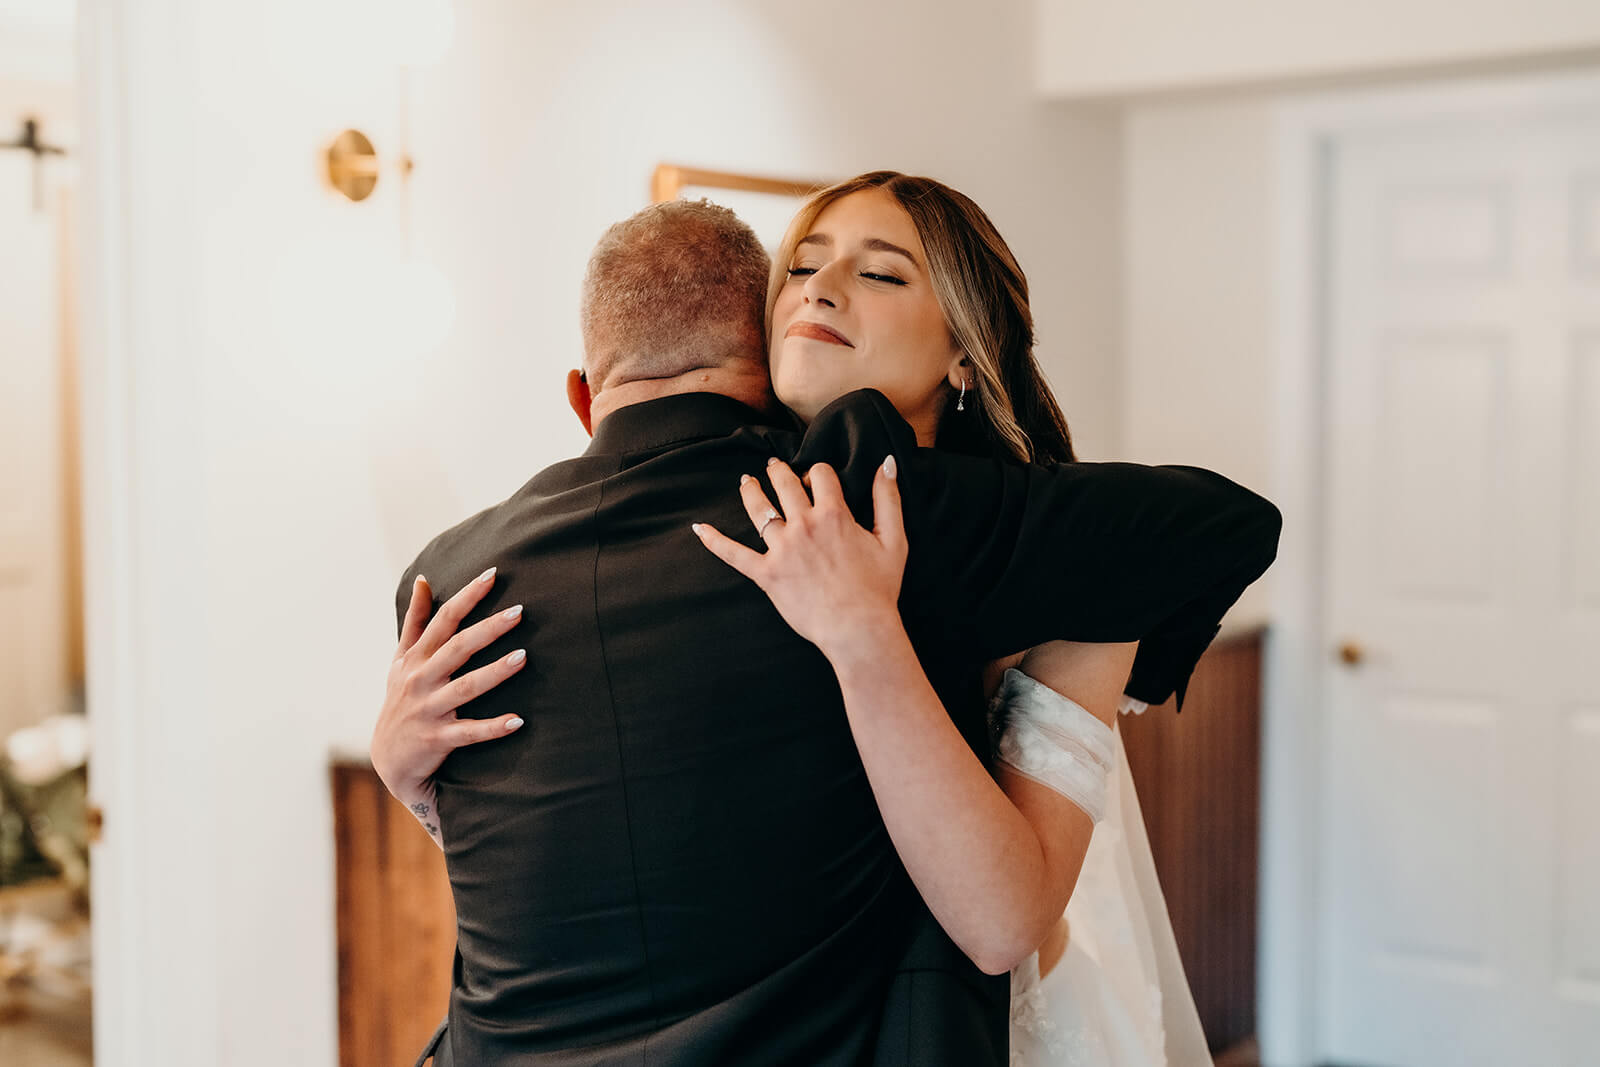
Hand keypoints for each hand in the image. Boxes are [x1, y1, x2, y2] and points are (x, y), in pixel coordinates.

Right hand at [370, 568, 527, 831]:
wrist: (388, 758)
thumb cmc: (401, 699)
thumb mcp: (401, 660)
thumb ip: (414, 621)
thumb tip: (422, 579)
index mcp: (416, 658)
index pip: (444, 619)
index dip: (467, 596)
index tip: (493, 574)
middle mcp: (421, 680)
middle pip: (458, 648)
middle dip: (488, 629)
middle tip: (519, 611)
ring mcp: (429, 709)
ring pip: (466, 687)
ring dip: (495, 673)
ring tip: (523, 657)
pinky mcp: (437, 739)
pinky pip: (469, 732)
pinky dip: (492, 728)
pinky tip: (518, 721)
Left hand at [692, 456, 905, 660]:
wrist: (857, 628)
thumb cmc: (878, 588)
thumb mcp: (894, 539)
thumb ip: (888, 498)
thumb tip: (887, 463)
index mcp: (833, 514)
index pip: (819, 475)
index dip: (818, 473)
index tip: (817, 480)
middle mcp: (803, 525)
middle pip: (784, 485)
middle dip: (779, 472)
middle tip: (773, 467)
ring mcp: (781, 549)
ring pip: (758, 509)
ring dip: (750, 491)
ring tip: (746, 481)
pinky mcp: (766, 573)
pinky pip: (734, 554)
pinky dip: (714, 541)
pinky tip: (699, 528)